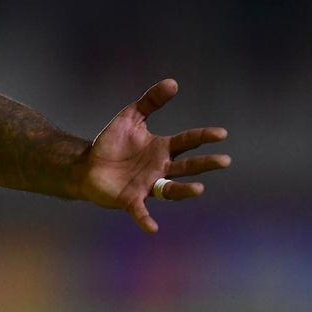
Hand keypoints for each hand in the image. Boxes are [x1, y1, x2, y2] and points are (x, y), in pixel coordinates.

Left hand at [78, 79, 230, 233]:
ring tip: (199, 189)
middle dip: (205, 164)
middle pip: (187, 166)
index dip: (203, 137)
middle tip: (224, 160)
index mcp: (162, 149)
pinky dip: (146, 220)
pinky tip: (152, 228)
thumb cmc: (112, 143)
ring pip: (170, 190)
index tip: (221, 133)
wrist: (87, 165)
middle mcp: (160, 169)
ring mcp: (147, 186)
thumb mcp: (130, 117)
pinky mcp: (130, 200)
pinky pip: (141, 211)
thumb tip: (173, 82)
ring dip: (184, 191)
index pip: (187, 142)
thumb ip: (150, 102)